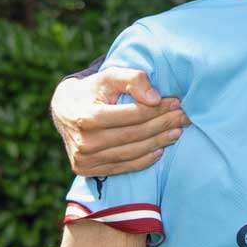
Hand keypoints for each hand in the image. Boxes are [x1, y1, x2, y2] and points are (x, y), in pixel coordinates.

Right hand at [52, 68, 187, 176]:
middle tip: (183, 117)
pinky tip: (160, 149)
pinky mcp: (87, 170)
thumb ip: (132, 79)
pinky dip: (144, 159)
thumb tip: (155, 98)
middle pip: (134, 135)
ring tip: (177, 132)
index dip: (158, 109)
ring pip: (131, 153)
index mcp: (87, 117)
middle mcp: (84, 142)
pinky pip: (123, 167)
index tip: (176, 102)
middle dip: (163, 125)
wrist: (63, 109)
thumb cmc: (92, 90)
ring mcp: (84, 159)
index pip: (133, 115)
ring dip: (159, 143)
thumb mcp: (109, 76)